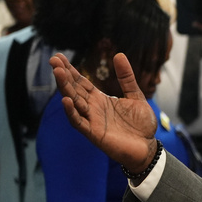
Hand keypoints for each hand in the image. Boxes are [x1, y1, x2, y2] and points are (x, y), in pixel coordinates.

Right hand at [50, 52, 157, 171]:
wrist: (148, 147)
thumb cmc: (141, 125)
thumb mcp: (135, 96)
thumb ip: (126, 77)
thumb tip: (119, 54)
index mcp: (100, 100)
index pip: (81, 82)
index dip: (71, 70)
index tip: (59, 57)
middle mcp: (93, 109)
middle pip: (74, 90)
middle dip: (63, 75)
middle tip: (53, 60)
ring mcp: (92, 121)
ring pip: (74, 102)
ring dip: (65, 88)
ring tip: (57, 72)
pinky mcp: (94, 134)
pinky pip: (79, 122)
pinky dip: (72, 112)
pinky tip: (66, 100)